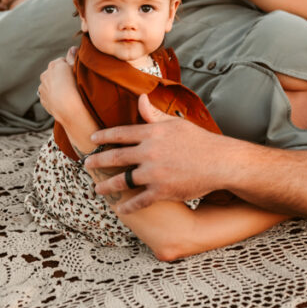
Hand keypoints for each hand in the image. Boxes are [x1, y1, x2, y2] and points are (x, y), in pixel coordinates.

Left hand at [37, 46, 79, 122]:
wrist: (67, 107)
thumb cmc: (75, 86)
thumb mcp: (76, 68)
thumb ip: (73, 57)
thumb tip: (72, 48)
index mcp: (55, 64)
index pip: (63, 62)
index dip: (70, 67)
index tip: (75, 74)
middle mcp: (46, 74)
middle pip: (54, 72)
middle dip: (61, 76)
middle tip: (71, 83)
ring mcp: (42, 87)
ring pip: (50, 84)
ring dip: (55, 86)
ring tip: (66, 93)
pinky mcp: (42, 98)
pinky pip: (48, 95)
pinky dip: (53, 96)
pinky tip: (61, 100)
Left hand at [86, 94, 233, 213]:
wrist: (220, 162)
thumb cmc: (199, 140)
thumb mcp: (176, 123)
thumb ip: (154, 115)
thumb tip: (140, 99)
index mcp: (152, 133)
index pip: (120, 133)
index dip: (103, 136)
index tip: (92, 139)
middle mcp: (149, 152)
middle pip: (115, 157)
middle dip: (97, 161)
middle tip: (86, 164)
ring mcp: (154, 173)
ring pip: (122, 181)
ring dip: (107, 186)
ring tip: (97, 188)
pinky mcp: (162, 191)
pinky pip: (139, 201)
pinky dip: (128, 206)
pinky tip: (120, 208)